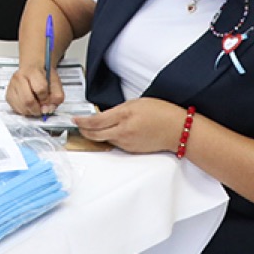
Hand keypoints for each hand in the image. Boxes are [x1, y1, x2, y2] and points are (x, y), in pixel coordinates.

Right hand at [5, 65, 63, 116]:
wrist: (32, 69)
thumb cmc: (44, 77)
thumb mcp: (55, 83)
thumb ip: (57, 96)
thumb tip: (47, 109)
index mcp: (33, 71)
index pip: (40, 89)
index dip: (46, 98)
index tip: (48, 99)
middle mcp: (19, 77)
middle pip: (28, 100)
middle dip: (37, 109)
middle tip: (41, 109)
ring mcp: (11, 86)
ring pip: (21, 106)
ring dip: (31, 112)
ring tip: (35, 108)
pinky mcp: (8, 94)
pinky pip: (16, 109)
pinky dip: (24, 111)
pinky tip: (28, 107)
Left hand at [71, 98, 187, 153]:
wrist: (178, 130)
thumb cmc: (162, 113)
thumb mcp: (136, 103)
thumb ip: (118, 110)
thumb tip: (104, 115)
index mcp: (124, 115)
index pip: (95, 121)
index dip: (81, 121)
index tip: (75, 118)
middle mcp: (124, 131)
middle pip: (95, 134)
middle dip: (83, 130)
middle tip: (78, 124)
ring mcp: (127, 143)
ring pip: (104, 139)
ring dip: (96, 134)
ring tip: (93, 126)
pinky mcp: (131, 150)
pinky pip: (115, 144)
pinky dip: (109, 138)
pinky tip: (111, 132)